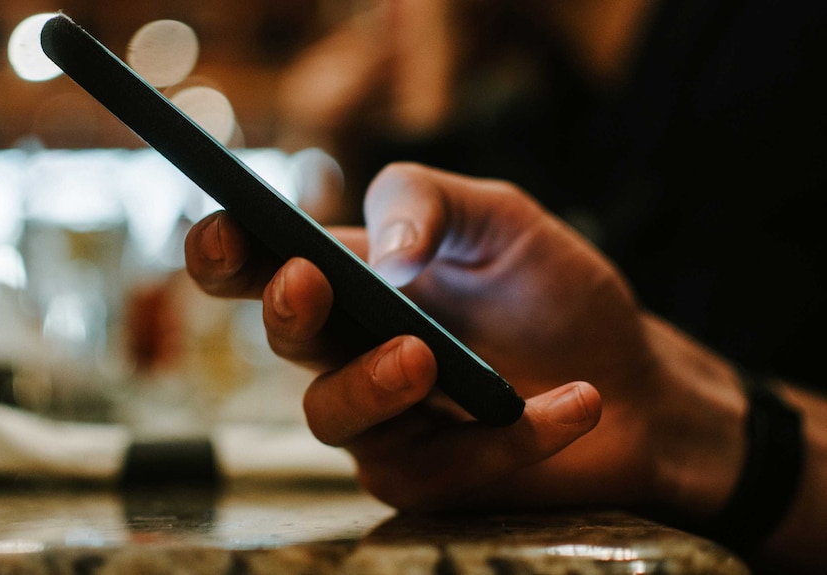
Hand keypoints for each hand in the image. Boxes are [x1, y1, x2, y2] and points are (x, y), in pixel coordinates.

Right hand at [185, 163, 741, 514]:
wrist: (634, 380)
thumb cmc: (557, 296)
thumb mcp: (503, 218)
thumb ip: (431, 201)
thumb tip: (384, 256)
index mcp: (360, 282)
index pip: (270, 266)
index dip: (228, 253)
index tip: (223, 233)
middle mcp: (356, 351)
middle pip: (288, 340)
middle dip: (286, 311)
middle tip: (309, 281)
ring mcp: (387, 421)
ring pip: (332, 416)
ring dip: (369, 383)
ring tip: (423, 356)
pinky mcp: (430, 479)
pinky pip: (442, 466)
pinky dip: (511, 434)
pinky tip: (576, 402)